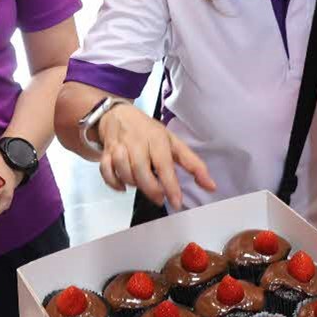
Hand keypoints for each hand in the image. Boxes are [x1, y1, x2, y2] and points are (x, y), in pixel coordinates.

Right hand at [97, 104, 215, 210]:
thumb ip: (193, 164)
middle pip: (141, 170)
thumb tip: (210, 186)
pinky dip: (114, 183)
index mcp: (156, 138)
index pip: (164, 164)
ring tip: (144, 185)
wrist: (118, 114)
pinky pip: (106, 171)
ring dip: (134, 184)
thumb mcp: (173, 142)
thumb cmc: (148, 131)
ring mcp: (119, 146)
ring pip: (123, 171)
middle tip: (160, 198)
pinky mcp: (106, 152)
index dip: (170, 185)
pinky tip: (124, 187)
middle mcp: (137, 142)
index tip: (176, 202)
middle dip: (151, 189)